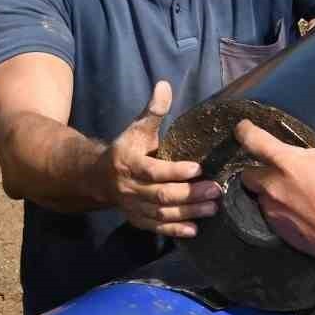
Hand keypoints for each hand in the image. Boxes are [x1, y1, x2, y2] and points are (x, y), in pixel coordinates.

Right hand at [99, 81, 221, 236]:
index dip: (175, 171)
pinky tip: (195, 230)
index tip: (198, 168)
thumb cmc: (126, 149)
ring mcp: (133, 206)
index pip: (154, 170)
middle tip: (215, 190)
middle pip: (161, 194)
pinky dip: (175, 230)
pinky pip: (156, 227)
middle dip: (190, 194)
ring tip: (213, 208)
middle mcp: (129, 188)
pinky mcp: (138, 220)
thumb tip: (164, 85)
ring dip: (188, 212)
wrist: (98, 177)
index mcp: (129, 163)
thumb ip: (153, 111)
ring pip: (161, 213)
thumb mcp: (137, 128)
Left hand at [235, 98, 314, 270]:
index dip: (245, 131)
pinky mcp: (279, 231)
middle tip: (276, 166)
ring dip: (268, 190)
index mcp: (287, 163)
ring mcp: (273, 211)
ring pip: (259, 196)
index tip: (242, 127)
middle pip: (248, 173)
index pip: (254, 141)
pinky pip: (270, 215)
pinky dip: (278, 209)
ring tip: (289, 189)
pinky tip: (297, 210)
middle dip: (257, 167)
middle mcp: (272, 187)